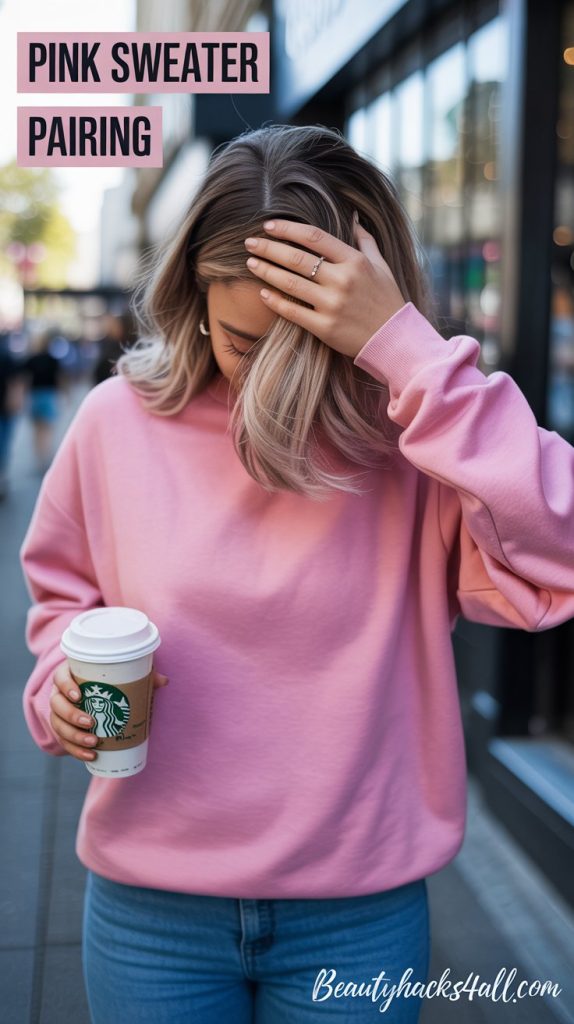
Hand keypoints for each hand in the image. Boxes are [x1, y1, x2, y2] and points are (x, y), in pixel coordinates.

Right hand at [49, 660, 168, 761]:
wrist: (93, 696)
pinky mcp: (63, 730)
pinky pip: (64, 742)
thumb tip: (164, 681)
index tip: (79, 695)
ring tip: (93, 742)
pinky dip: (76, 751)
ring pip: (58, 725)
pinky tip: (91, 756)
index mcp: (70, 676)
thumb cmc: (107, 681)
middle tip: (92, 722)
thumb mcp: (122, 675)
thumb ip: (141, 675)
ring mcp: (59, 714)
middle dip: (72, 716)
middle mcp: (60, 694)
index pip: (60, 677)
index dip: (66, 686)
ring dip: (74, 737)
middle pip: (56, 704)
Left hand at [243, 216, 406, 358]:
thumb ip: (365, 241)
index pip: (315, 237)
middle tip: (249, 242)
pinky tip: (262, 292)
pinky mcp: (325, 328)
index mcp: (355, 261)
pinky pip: (293, 312)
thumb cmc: (387, 300)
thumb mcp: (381, 266)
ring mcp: (332, 305)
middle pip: (297, 258)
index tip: (269, 225)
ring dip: (266, 271)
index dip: (289, 229)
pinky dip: (275, 301)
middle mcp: (342, 280)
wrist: (395, 340)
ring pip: (290, 283)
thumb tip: (353, 217)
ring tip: (250, 263)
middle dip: (269, 248)